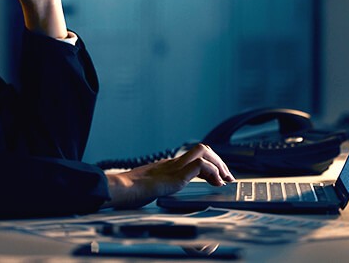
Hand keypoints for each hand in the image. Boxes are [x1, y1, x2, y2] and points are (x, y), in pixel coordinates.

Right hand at [101, 144, 234, 209]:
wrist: (121, 189)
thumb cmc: (128, 193)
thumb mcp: (146, 191)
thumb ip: (154, 190)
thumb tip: (153, 197)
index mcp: (166, 166)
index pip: (194, 157)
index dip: (210, 165)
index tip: (219, 178)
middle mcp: (172, 163)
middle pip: (202, 150)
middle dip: (219, 162)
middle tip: (228, 177)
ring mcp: (174, 167)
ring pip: (204, 152)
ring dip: (218, 164)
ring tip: (225, 180)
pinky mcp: (176, 175)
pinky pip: (201, 166)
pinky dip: (212, 173)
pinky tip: (216, 184)